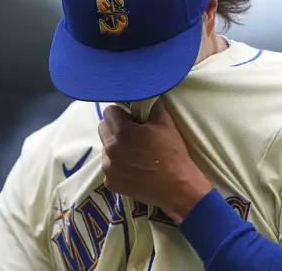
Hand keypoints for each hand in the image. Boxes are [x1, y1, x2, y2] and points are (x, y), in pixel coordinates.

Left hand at [98, 100, 212, 223]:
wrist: (177, 187)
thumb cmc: (172, 153)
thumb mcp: (166, 124)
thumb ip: (152, 105)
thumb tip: (145, 94)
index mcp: (122, 132)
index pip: (109, 111)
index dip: (123, 112)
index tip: (134, 118)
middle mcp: (110, 149)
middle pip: (103, 128)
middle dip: (116, 127)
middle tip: (134, 134)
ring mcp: (108, 168)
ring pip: (106, 148)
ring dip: (116, 146)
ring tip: (136, 153)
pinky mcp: (110, 183)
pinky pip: (109, 166)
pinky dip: (118, 165)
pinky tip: (134, 167)